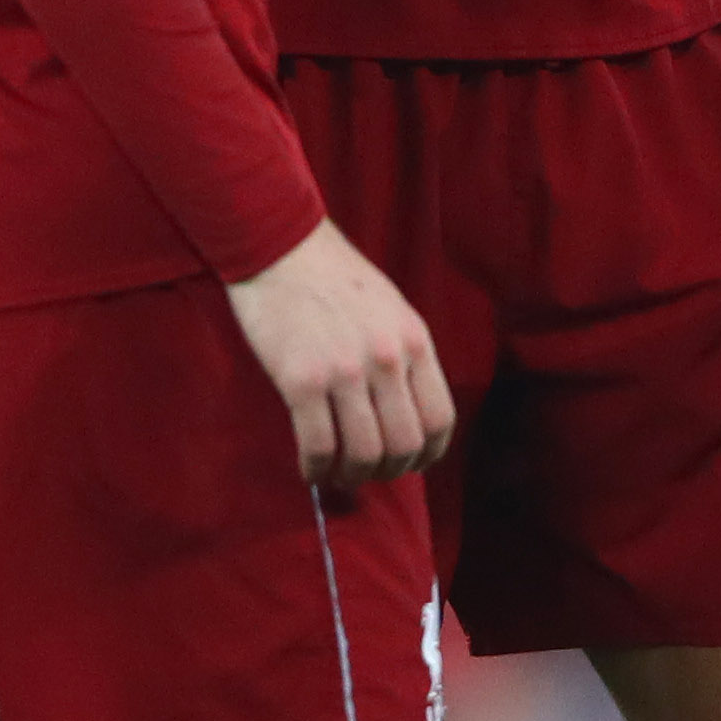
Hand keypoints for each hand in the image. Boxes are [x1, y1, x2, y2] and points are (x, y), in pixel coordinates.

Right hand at [222, 220, 456, 486]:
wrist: (281, 245)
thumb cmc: (335, 277)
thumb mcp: (391, 310)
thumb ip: (404, 357)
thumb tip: (405, 413)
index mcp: (414, 341)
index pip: (440, 419)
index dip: (427, 454)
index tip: (409, 464)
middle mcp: (387, 360)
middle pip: (404, 445)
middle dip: (388, 471)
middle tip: (367, 472)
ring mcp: (345, 372)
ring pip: (363, 454)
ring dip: (351, 476)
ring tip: (336, 474)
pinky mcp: (301, 381)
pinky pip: (318, 446)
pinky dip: (316, 470)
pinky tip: (310, 470)